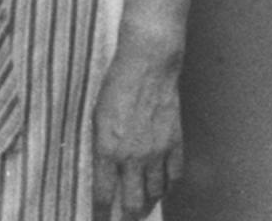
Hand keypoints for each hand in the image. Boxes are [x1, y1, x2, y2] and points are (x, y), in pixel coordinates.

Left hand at [90, 38, 184, 219]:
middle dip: (127, 217)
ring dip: (148, 203)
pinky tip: (163, 186)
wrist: (148, 66)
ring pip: (155, 193)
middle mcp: (132, 158)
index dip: (101, 213)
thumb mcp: (97, 117)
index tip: (99, 220)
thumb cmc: (116, 86)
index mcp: (107, 150)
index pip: (103, 195)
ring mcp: (156, 152)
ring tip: (143, 206)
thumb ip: (101, 146)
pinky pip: (175, 175)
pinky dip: (169, 185)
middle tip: (124, 219)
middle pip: (132, 204)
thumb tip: (105, 168)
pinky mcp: (175, 142)